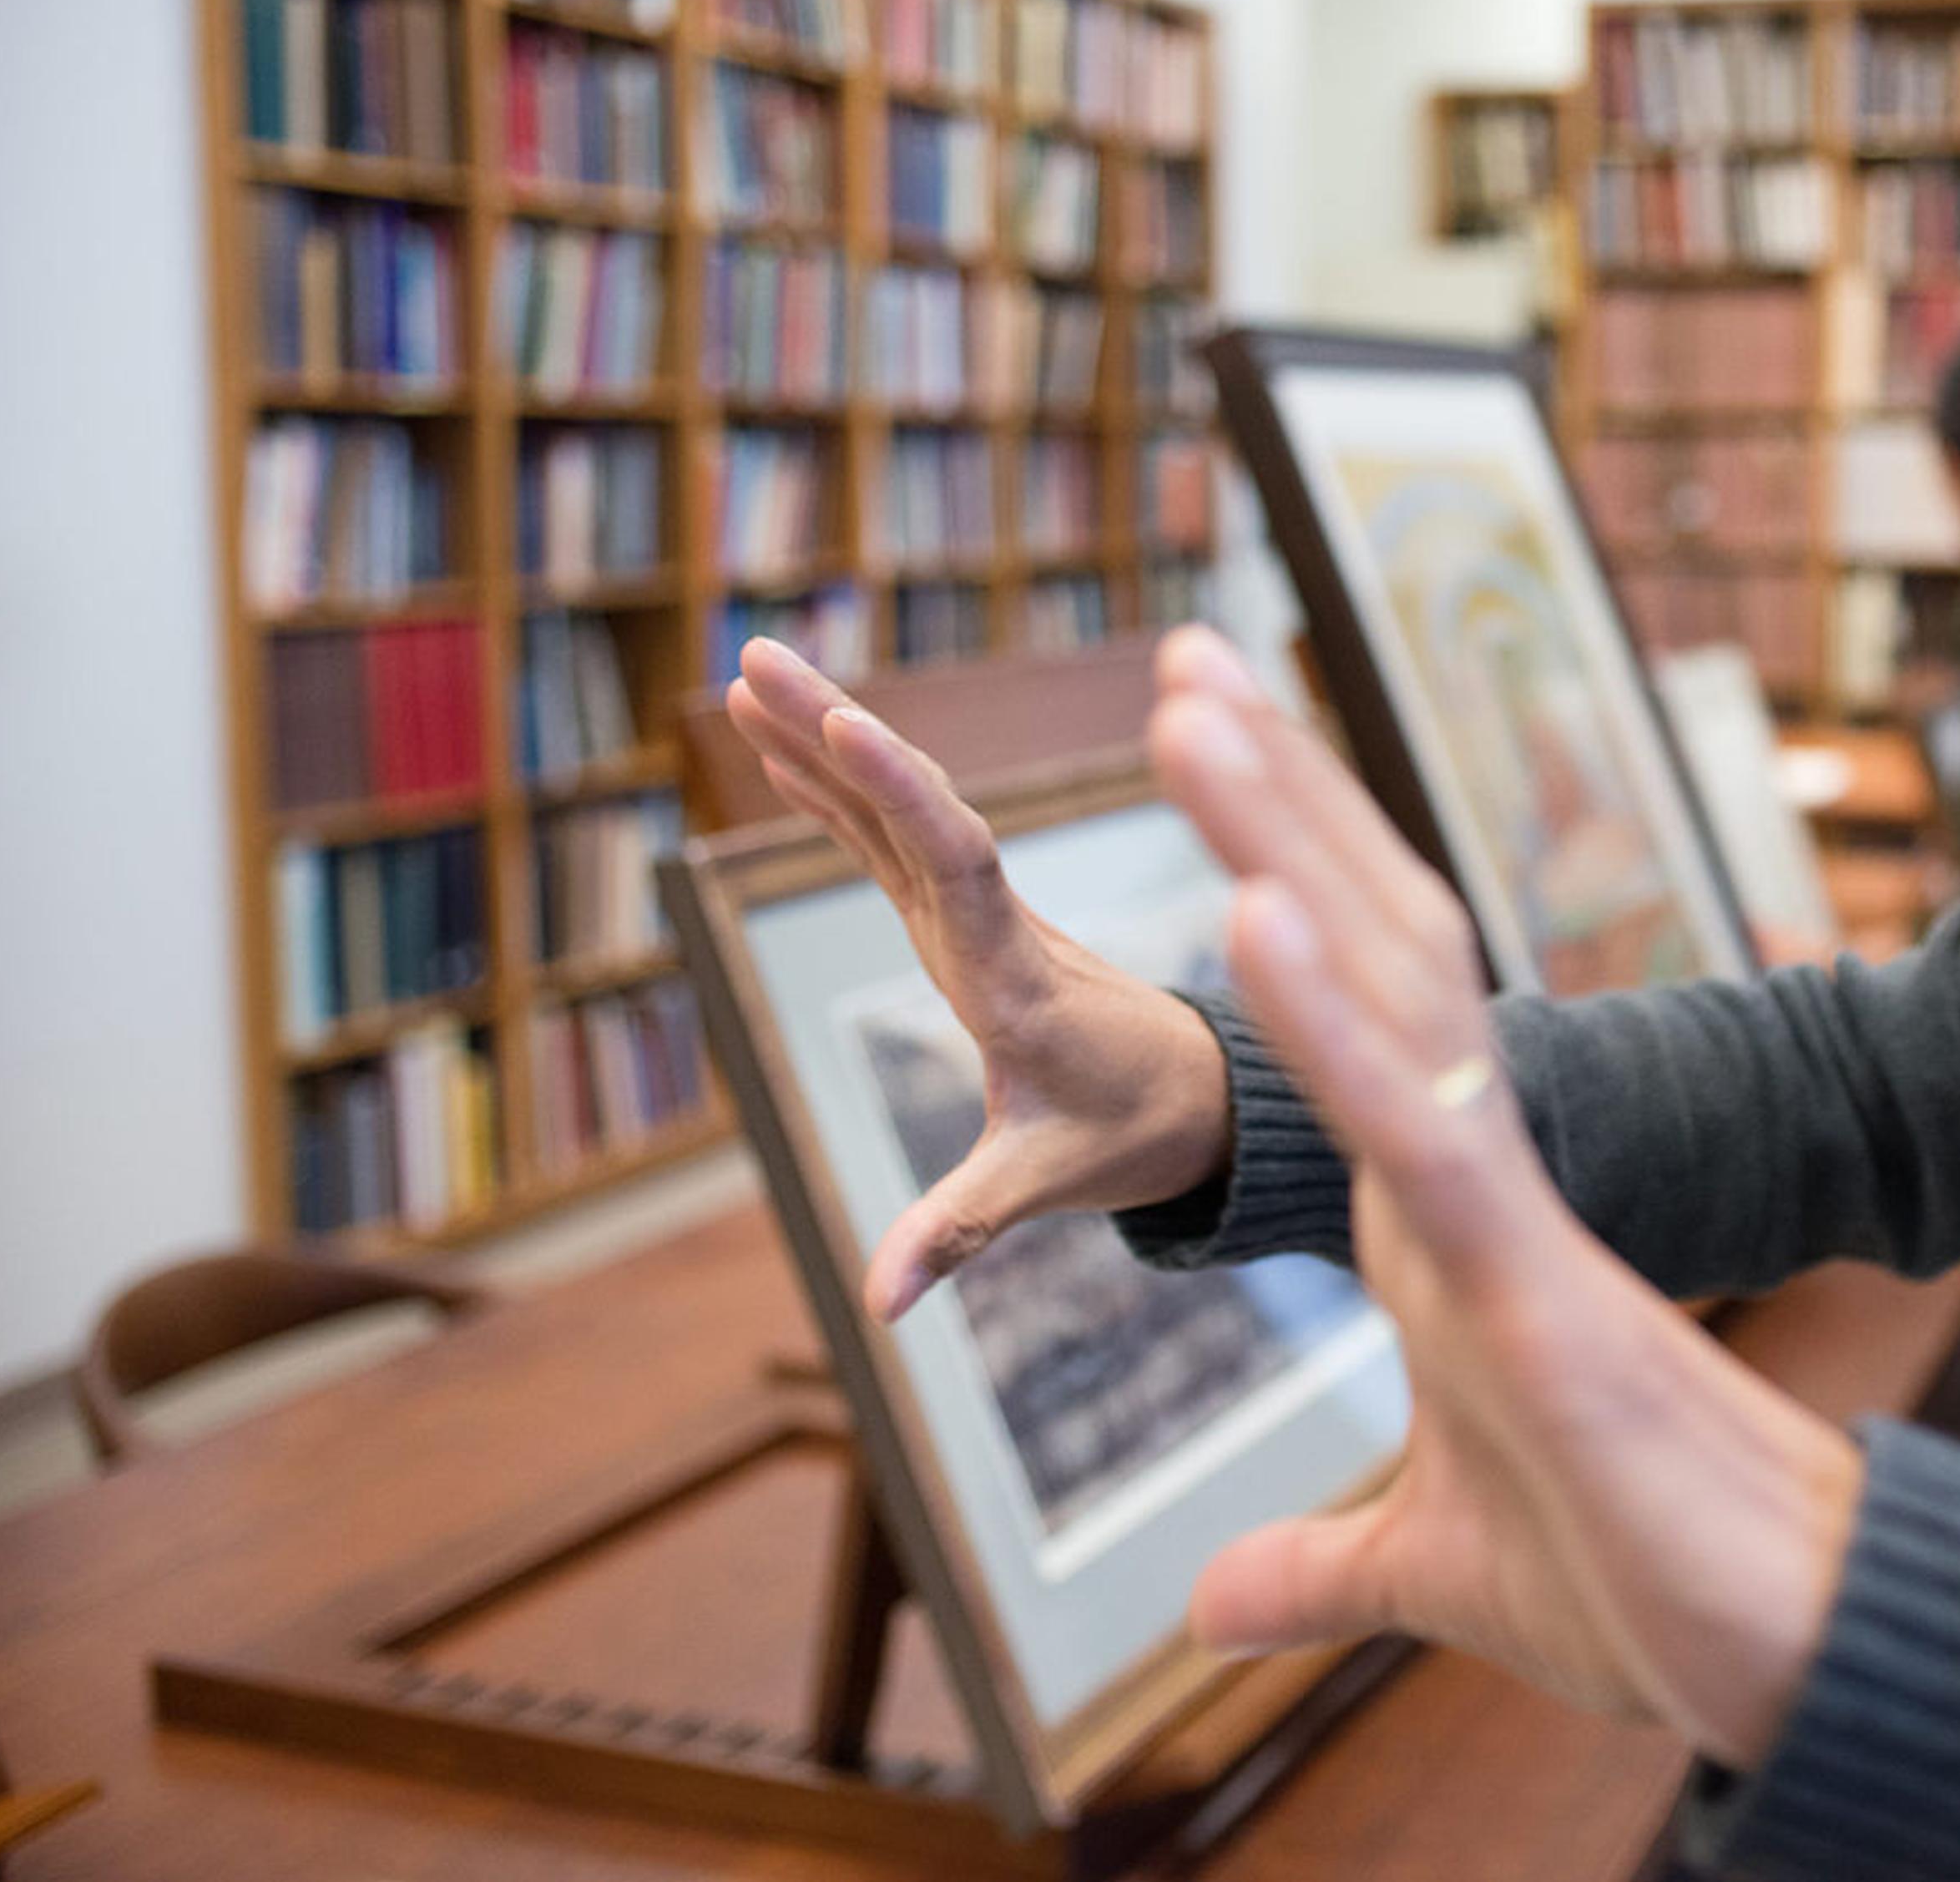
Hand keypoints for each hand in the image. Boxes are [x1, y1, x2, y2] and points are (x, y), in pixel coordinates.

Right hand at [723, 638, 1233, 1318]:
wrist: (1207, 1098)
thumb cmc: (1133, 1134)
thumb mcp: (1047, 1182)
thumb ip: (960, 1229)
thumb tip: (879, 1306)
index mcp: (1015, 974)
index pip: (953, 858)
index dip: (895, 788)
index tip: (837, 720)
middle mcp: (996, 924)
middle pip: (912, 806)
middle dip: (835, 729)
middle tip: (756, 654)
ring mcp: (979, 914)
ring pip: (900, 809)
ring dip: (828, 741)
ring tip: (751, 671)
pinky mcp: (966, 920)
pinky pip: (898, 838)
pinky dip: (843, 791)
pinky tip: (787, 749)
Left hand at [1145, 627, 1861, 1770]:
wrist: (1787, 1649)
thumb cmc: (1639, 1586)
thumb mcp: (1434, 1565)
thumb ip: (1320, 1564)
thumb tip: (1207, 1611)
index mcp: (1433, 1218)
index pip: (1340, 1009)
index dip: (1278, 879)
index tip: (1209, 762)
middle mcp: (1464, 1179)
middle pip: (1362, 947)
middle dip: (1272, 799)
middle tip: (1182, 654)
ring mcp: (1502, 1216)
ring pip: (1384, 993)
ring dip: (1284, 844)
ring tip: (1190, 707)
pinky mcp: (1533, 1284)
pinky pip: (1419, 1125)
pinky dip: (1332, 1023)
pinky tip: (1254, 912)